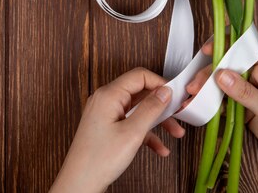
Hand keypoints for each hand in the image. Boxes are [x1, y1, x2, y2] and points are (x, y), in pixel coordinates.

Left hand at [50, 67, 184, 192]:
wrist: (79, 184)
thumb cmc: (98, 160)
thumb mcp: (132, 133)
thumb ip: (151, 109)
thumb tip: (164, 91)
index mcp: (109, 95)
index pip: (139, 76)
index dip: (160, 83)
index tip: (176, 94)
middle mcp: (105, 100)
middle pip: (140, 94)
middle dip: (161, 106)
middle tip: (178, 114)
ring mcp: (106, 114)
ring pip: (138, 110)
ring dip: (157, 122)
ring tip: (175, 133)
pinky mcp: (107, 128)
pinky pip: (130, 124)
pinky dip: (146, 133)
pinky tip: (160, 148)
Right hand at [187, 46, 257, 192]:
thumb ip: (245, 92)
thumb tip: (221, 74)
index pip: (246, 48)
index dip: (226, 45)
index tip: (207, 50)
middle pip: (231, 67)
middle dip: (211, 74)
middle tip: (195, 86)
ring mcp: (254, 93)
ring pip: (226, 84)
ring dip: (209, 89)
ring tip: (193, 96)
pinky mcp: (248, 108)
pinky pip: (227, 100)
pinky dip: (214, 103)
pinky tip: (203, 106)